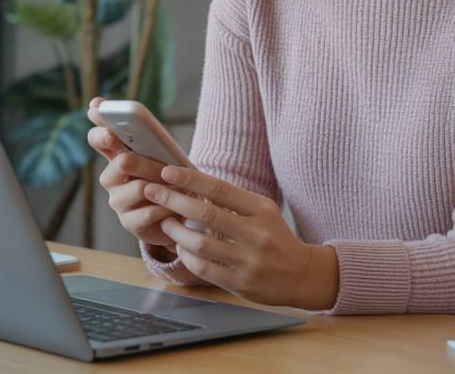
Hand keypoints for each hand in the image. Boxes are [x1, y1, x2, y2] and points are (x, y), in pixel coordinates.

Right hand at [86, 97, 176, 250]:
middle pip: (121, 162)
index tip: (99, 113)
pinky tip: (176, 207)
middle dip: (146, 163)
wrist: (179, 216)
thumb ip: (152, 144)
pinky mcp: (129, 223)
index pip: (99, 139)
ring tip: (179, 188)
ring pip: (138, 188)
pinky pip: (148, 212)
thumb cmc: (171, 180)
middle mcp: (111, 178)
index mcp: (117, 156)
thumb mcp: (164, 158)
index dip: (99, 127)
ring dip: (163, 187)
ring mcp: (118, 201)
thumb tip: (147, 129)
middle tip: (163, 167)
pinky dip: (166, 207)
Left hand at [143, 166, 338, 309]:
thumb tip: (193, 183)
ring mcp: (249, 261)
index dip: (191, 179)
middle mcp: (256, 234)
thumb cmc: (275, 236)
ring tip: (165, 223)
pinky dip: (187, 256)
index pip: (220, 190)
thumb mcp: (263, 210)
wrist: (301, 274)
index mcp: (260, 209)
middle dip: (173, 201)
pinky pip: (204, 269)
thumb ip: (233, 201)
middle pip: (206, 214)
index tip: (167, 172)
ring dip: (176, 232)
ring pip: (201, 244)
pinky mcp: (241, 284)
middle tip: (152, 192)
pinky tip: (181, 247)